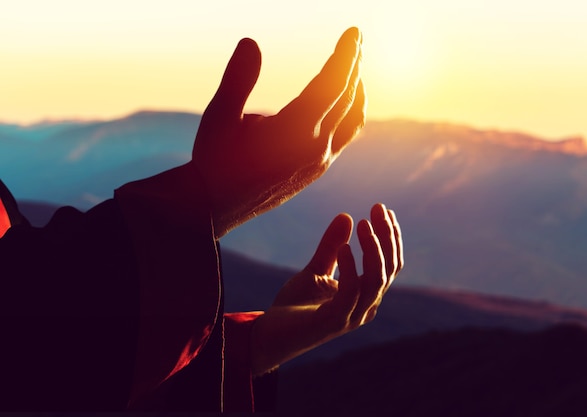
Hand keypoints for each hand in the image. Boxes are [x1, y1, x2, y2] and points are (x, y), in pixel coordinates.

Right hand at [191, 27, 364, 237]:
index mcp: (293, 132)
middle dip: (353, 65)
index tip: (354, 33)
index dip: (345, 56)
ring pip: (352, 120)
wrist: (216, 206)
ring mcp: (319, 162)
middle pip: (346, 99)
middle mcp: (314, 148)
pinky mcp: (316, 171)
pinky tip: (344, 105)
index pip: (330, 86)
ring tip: (355, 69)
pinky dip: (351, 114)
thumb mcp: (220, 116)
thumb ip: (238, 79)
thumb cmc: (214, 159)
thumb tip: (250, 42)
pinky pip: (345, 137)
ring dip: (357, 91)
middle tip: (356, 39)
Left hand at [250, 203, 402, 375]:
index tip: (383, 209)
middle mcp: (366, 306)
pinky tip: (343, 247)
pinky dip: (351, 268)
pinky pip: (351, 292)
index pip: (390, 264)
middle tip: (378, 209)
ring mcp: (353, 316)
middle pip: (388, 269)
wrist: (271, 335)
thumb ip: (331, 247)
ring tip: (362, 223)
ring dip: (372, 249)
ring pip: (376, 280)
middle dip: (386, 237)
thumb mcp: (315, 269)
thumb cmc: (295, 306)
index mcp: (365, 295)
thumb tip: (347, 216)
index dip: (390, 237)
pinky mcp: (335, 321)